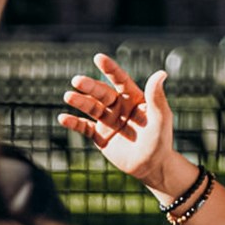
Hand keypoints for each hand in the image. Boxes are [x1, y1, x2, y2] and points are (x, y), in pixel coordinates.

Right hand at [58, 54, 175, 188]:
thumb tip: (161, 72)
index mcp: (134, 98)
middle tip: (77, 80)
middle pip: (102, 93)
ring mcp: (108, 121)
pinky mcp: (100, 136)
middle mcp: (119, 106)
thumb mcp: (160, 118)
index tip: (98, 58)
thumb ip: (157, 97)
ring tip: (68, 96)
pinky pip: (84, 127)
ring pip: (91, 108)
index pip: (120, 80)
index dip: (110, 69)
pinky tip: (62, 118)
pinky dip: (73, 123)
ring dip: (80, 101)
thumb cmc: (160, 140)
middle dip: (90, 86)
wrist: (152, 166)